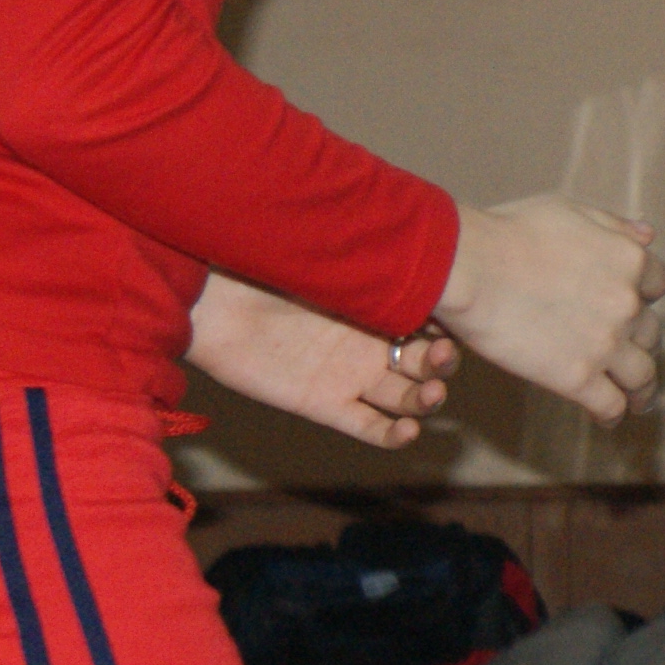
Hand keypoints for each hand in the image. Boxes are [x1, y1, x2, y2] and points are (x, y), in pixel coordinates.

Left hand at [187, 271, 456, 449]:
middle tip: (439, 353)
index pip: (433, 320)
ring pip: (407, 397)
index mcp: (379, 304)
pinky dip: (393, 434)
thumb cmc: (266, 265)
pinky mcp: (325, 404)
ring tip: (429, 394)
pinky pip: (368, 427)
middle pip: (427, 362)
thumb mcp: (322, 253)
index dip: (450, 324)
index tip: (453, 315)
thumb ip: (365, 254)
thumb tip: (408, 230)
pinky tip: (409, 430)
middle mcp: (372, 343)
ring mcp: (351, 376)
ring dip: (426, 398)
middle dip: (442, 361)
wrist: (212, 301)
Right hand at [439, 195, 664, 422]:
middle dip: (642, 342)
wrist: (471, 267)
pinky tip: (606, 418)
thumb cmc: (510, 233)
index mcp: (629, 260)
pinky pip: (610, 404)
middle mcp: (627, 304)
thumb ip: (614, 225)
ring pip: (642, 375)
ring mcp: (606, 344)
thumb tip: (649, 235)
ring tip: (637, 399)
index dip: (645, 296)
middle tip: (631, 354)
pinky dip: (613, 414)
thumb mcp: (570, 211)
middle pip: (651, 332)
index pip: (658, 285)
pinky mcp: (577, 377)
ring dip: (642, 389)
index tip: (634, 306)